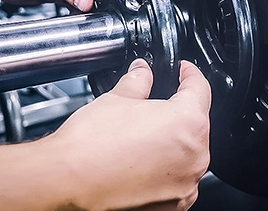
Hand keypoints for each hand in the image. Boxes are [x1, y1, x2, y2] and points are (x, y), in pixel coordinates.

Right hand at [42, 59, 210, 209]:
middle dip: (175, 113)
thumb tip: (142, 72)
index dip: (190, 74)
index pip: (200, 88)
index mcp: (188, 122)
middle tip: (149, 109)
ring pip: (187, 154)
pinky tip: (140, 164)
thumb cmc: (90, 146)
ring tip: (139, 140)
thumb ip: (138, 81)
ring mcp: (185, 184)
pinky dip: (165, 171)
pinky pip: (177, 180)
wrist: (67, 182)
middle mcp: (194, 156)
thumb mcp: (117, 99)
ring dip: (171, 144)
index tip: (183, 71)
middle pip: (195, 124)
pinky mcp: (173, 205)